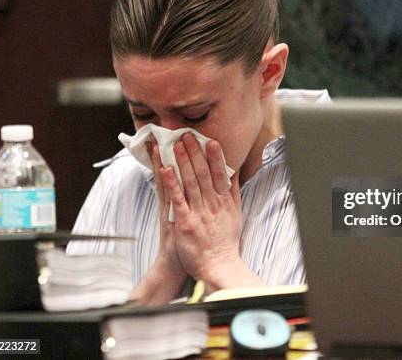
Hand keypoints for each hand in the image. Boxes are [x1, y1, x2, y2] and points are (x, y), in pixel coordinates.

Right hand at [128, 140, 187, 304]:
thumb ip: (193, 202)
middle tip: (169, 131)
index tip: (168, 137)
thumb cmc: (190, 245)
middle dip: (171, 152)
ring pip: (170, 180)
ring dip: (168, 159)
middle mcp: (173, 203)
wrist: (177, 269)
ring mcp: (173, 210)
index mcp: (178, 202)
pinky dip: (168, 182)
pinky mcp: (174, 219)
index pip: (174, 173)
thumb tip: (205, 186)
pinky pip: (171, 198)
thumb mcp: (189, 220)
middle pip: (171, 172)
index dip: (171, 156)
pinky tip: (165, 167)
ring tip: (165, 140)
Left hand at [161, 132, 243, 286]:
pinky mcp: (185, 223)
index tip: (210, 140)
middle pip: (203, 174)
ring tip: (175, 145)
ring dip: (182, 162)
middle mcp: (213, 205)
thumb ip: (233, 191)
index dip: (215, 156)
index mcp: (224, 202)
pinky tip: (165, 169)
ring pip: (190, 182)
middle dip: (194, 153)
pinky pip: (177, 200)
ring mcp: (199, 213)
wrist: (218, 266)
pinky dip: (172, 184)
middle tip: (187, 135)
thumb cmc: (225, 241)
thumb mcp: (236, 214)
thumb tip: (234, 170)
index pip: (220, 174)